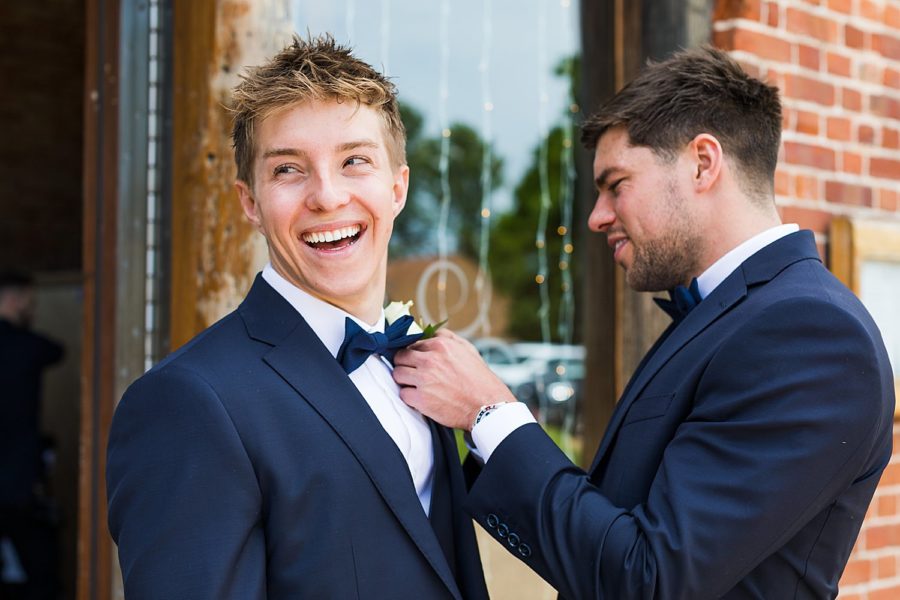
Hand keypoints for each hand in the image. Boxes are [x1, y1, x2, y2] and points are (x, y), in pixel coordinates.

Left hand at [393, 329, 515, 430]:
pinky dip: (410, 397)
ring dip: (405, 380)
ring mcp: (424, 379)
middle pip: (400, 357)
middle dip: (405, 365)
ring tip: (416, 386)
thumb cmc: (479, 379)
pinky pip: (403, 394)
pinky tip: (421, 398)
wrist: (487, 406)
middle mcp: (430, 360)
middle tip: (412, 373)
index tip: (415, 361)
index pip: (412, 344)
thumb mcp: (468, 350)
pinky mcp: (421, 399)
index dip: (413, 354)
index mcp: (440, 346)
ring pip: (397, 374)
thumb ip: (448, 338)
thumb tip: (431, 333)